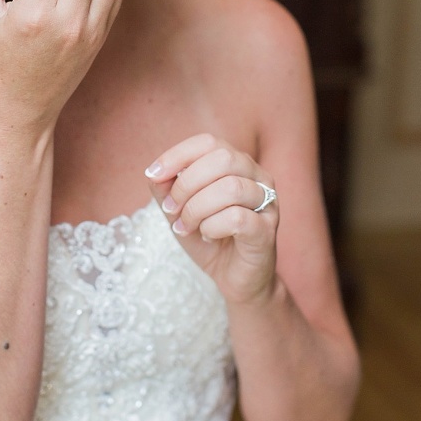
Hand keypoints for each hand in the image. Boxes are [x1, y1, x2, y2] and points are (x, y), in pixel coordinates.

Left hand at [145, 134, 278, 305]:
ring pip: (230, 188)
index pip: (208, 142)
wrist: (234, 278)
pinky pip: (237, 217)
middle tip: (171, 209)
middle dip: (186, 184)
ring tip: (187, 226)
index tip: (153, 174)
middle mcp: (257, 176)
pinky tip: (207, 235)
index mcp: (237, 164)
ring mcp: (267, 202)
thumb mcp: (179, 210)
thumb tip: (154, 173)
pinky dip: (212, 227)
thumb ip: (166, 189)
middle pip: (222, 159)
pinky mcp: (268, 230)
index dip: (177, 155)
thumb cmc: (209, 237)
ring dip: (197, 209)